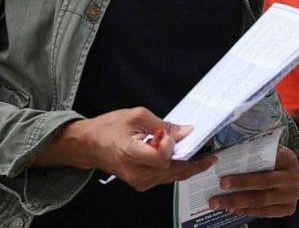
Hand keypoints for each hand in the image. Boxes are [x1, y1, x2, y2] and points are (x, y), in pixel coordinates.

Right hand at [54, 107, 215, 190]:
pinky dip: (177, 168)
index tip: (178, 135)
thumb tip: (186, 132)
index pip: (161, 158)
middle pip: (172, 169)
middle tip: (209, 148)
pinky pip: (166, 177)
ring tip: (202, 153)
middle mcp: (136, 172)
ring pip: (172, 176)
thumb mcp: (137, 116)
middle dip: (192, 158)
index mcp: (131, 153)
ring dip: (187, 164)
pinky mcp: (142, 183)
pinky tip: (185, 158)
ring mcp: (139, 181)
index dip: (173, 146)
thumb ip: (163, 125)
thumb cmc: (108, 128)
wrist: (89, 144)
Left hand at [209, 145, 298, 217]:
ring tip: (220, 204)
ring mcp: (292, 194)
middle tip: (217, 198)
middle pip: (262, 186)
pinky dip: (248, 211)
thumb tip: (221, 160)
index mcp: (287, 158)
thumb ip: (251, 152)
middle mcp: (293, 177)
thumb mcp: (266, 149)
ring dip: (238, 204)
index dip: (242, 176)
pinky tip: (234, 208)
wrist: (289, 170)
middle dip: (237, 193)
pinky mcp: (289, 207)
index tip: (222, 180)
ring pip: (262, 202)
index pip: (262, 168)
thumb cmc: (272, 158)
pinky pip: (265, 212)